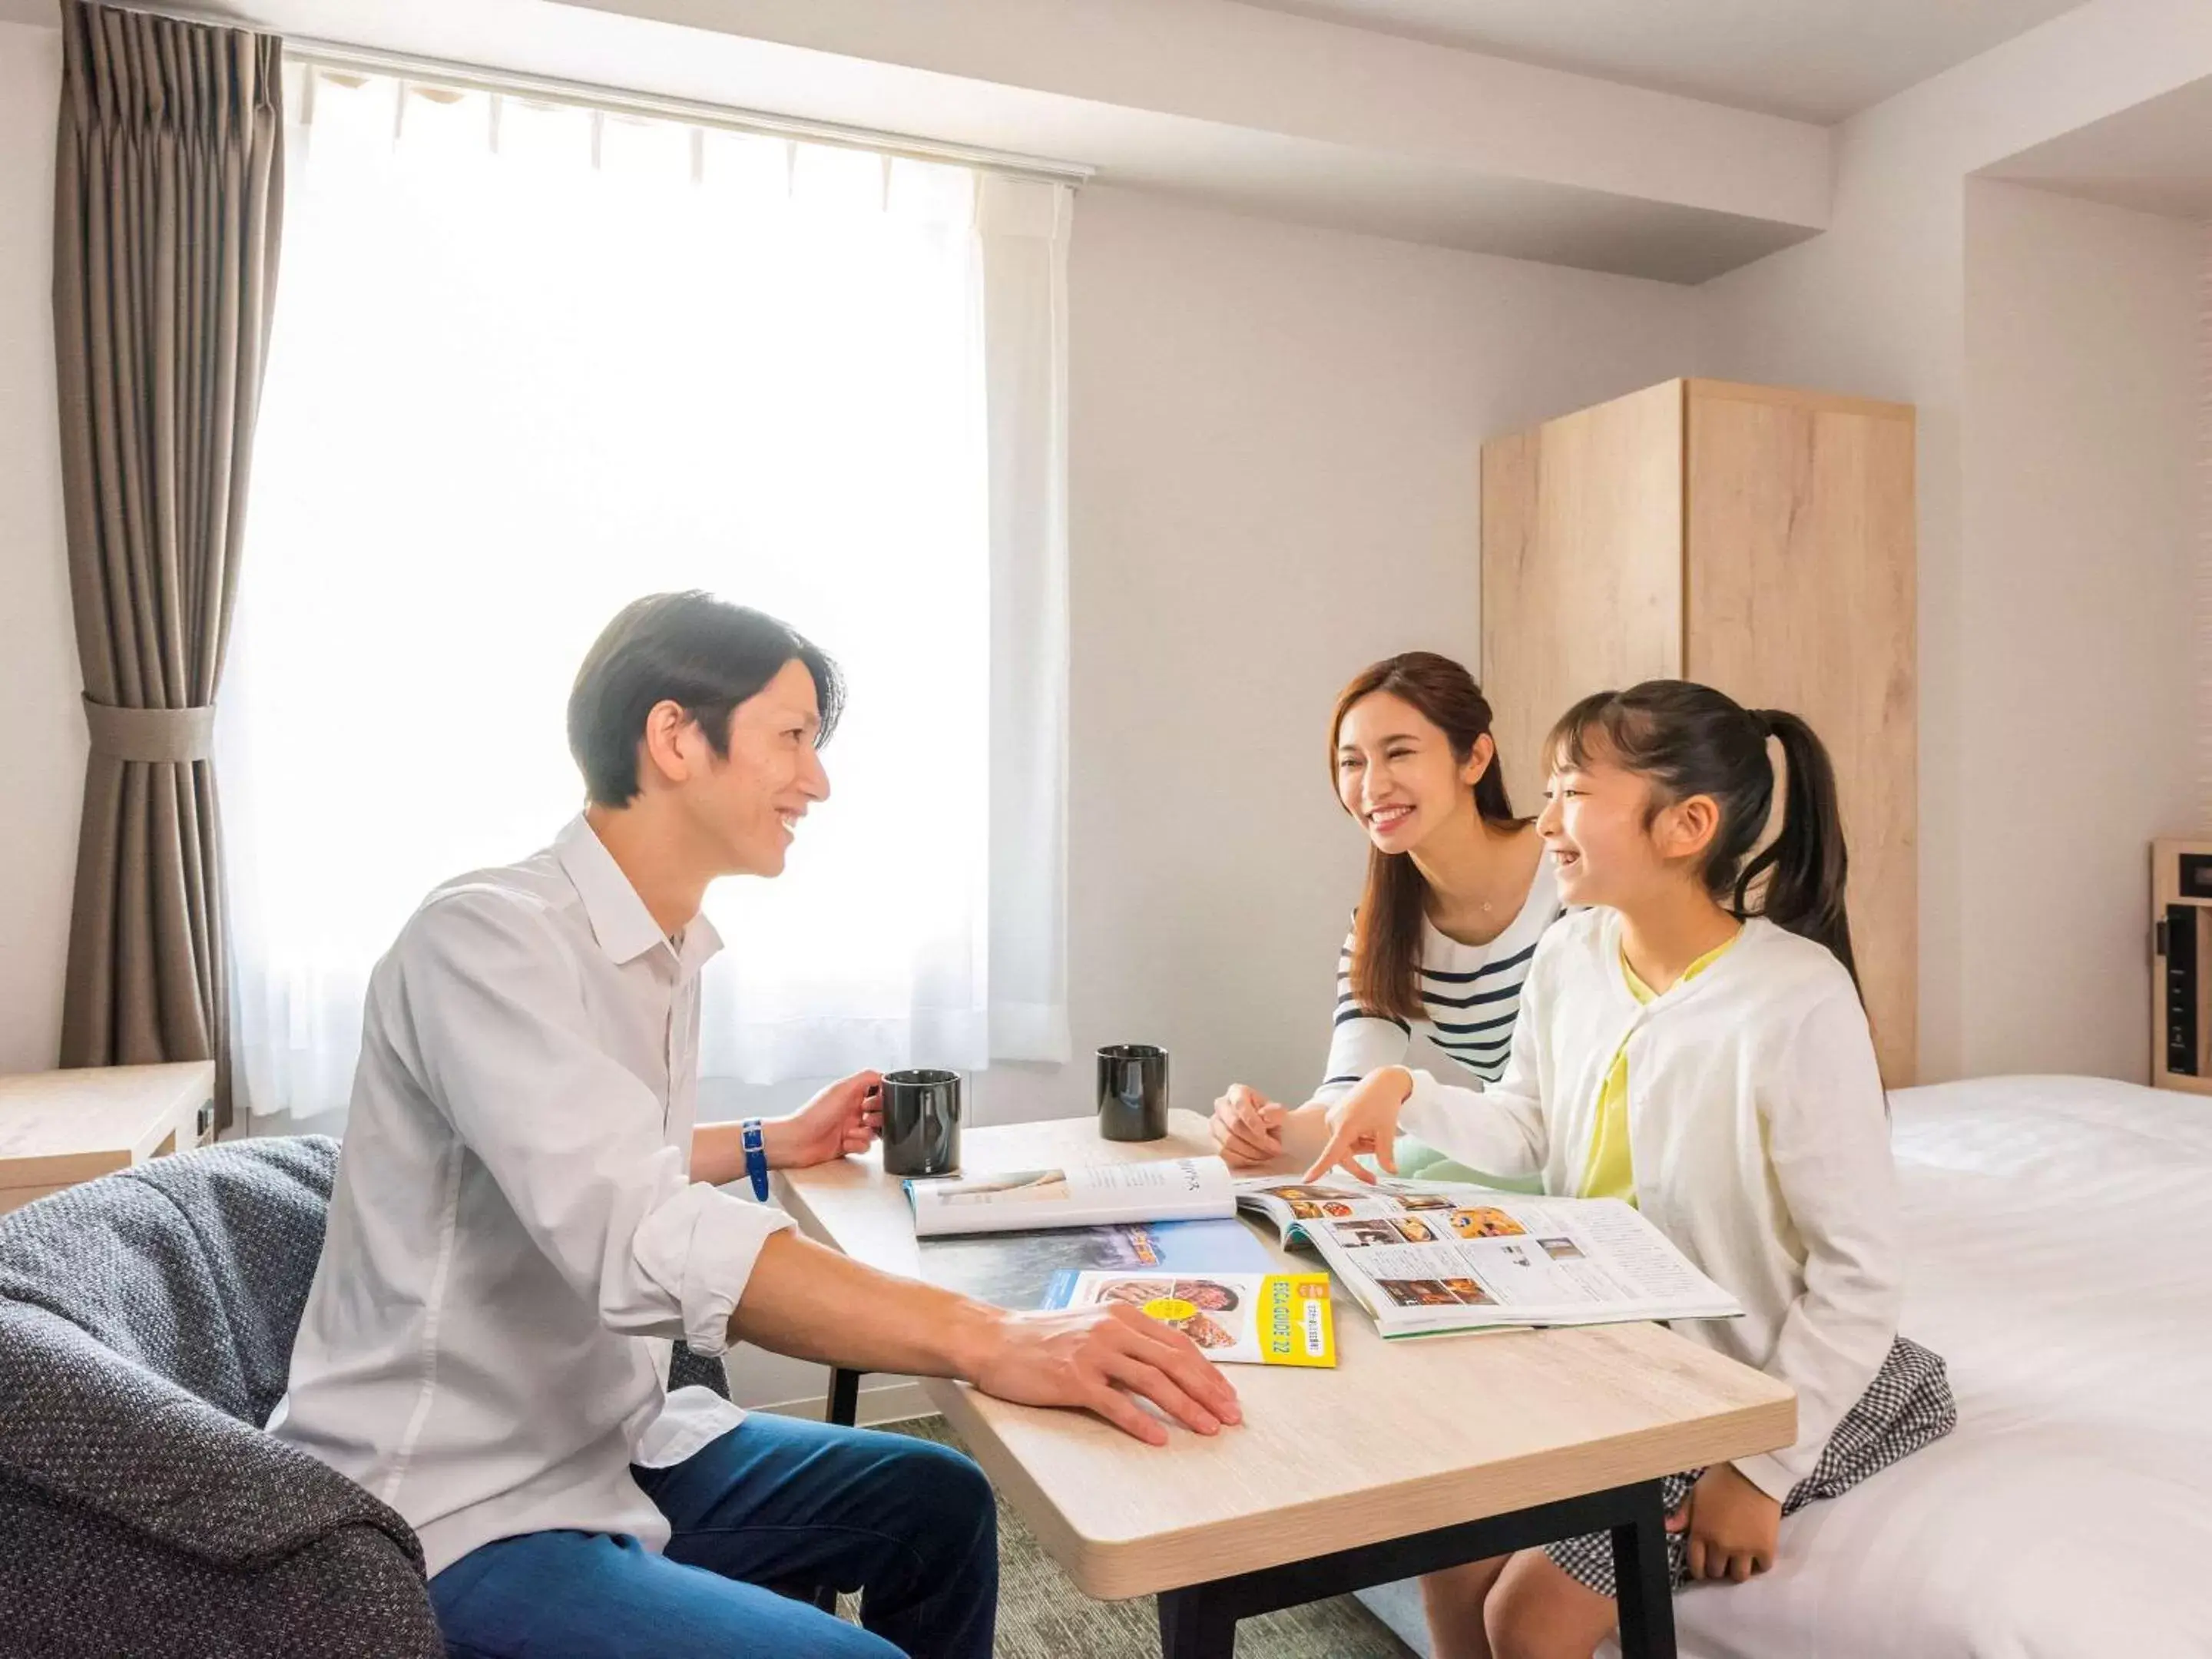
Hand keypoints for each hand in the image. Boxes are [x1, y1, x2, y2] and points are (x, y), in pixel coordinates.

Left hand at [763, 1072, 882, 1169]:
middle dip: (877, 1117)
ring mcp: (850, 1127)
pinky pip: (865, 1146)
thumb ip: (865, 1078)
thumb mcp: (842, 1089)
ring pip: (874, 1131)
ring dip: (865, 1133)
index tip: (878, 1101)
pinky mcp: (847, 1144)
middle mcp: (851, 1109)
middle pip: (880, 1113)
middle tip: (866, 1118)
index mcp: (850, 1094)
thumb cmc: (815, 1114)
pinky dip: (857, 1145)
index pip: (877, 1091)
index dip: (882, 1097)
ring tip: (850, 1133)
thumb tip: (884, 1075)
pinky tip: (844, 1143)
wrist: (798, 1141)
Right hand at [966, 1302, 1243, 1445]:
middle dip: (1208, 1390)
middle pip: (1174, 1361)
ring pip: (1152, 1381)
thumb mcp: (1092, 1327)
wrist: (995, 1340)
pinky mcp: (1073, 1378)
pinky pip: (1115, 1403)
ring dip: (1185, 1407)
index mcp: (1122, 1316)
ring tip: (1207, 1428)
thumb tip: (1166, 1367)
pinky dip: (1140, 1422)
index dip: (1207, 1370)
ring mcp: (1093, 1353)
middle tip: (1230, 1416)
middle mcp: (1113, 1329)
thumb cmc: (1043, 1339)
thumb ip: (1127, 1342)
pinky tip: (1158, 1438)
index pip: (1178, 1343)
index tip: (1227, 1394)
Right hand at [1210, 1083, 1285, 1166]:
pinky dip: (1241, 1159)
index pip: (1240, 1104)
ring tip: (1267, 1155)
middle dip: (1256, 1140)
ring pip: (1228, 1141)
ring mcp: (1215, 1124)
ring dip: (1250, 1152)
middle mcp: (1222, 1105)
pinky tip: (1255, 1160)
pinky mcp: (1213, 1141)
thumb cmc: (1273, 1122)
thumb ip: (1276, 1112)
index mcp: (1237, 1092)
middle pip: (1234, 1124)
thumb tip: (1264, 1114)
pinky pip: (1224, 1153)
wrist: (1269, 1134)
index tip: (1265, 1134)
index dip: (1252, 1121)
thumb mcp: (1280, 1114)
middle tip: (1273, 1149)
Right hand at [1302, 1066, 1412, 1182]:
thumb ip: (1386, 1154)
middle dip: (1358, 1165)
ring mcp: (1332, 1119)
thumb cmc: (1384, 1103)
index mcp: (1345, 1126)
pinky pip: (1343, 1138)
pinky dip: (1357, 1141)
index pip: (1332, 1153)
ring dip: (1361, 1149)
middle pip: (1341, 1155)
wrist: (1381, 1082)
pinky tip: (1369, 1130)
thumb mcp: (1388, 1130)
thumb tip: (1391, 1172)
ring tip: (1376, 1136)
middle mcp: (1333, 1122)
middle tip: (1374, 1179)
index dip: (1320, 1168)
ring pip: (1344, 1148)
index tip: (1307, 1180)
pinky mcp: (1333, 1117)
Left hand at [1667, 1464, 1781, 1582]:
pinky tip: (1756, 1555)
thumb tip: (1668, 1528)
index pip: (1696, 1565)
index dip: (1699, 1570)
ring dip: (1737, 1570)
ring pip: (1739, 1576)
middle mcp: (1720, 1545)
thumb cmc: (1721, 1480)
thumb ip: (1683, 1515)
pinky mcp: (1765, 1548)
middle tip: (1722, 1561)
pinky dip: (1759, 1564)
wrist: (1753, 1473)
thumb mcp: (1696, 1494)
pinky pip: (1762, 1567)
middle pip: (1717, 1572)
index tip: (1703, 1569)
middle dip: (1717, 1568)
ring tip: (1739, 1561)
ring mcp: (1744, 1549)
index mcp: (1701, 1533)